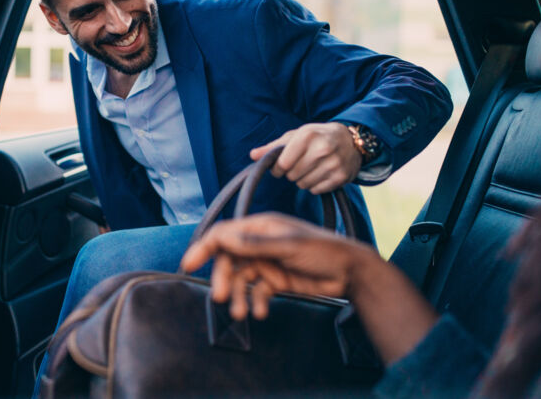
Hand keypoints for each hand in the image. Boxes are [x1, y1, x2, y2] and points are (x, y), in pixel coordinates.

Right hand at [180, 212, 438, 362]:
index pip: (223, 234)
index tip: (189, 265)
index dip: (204, 248)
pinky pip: (256, 292)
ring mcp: (267, 262)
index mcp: (260, 228)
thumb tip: (224, 239)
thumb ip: (255, 244)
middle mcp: (259, 243)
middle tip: (220, 297)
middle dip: (223, 279)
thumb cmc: (324, 250)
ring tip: (240, 313)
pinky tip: (261, 312)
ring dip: (237, 296)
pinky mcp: (276, 280)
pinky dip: (255, 302)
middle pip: (228, 260)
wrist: (352, 272)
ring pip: (240, 279)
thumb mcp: (289, 245)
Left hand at [249, 122, 361, 193]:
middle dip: (290, 173)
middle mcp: (322, 149)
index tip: (280, 166)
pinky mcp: (341, 177)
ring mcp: (333, 164)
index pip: (283, 163)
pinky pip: (316, 190)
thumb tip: (252, 155)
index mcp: (307, 135)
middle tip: (299, 165)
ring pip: (303, 185)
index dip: (278, 168)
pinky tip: (320, 174)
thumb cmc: (317, 137)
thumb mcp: (296, 136)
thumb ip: (273, 147)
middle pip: (292, 175)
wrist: (351, 141)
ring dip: (302, 180)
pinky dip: (314, 185)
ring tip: (310, 168)